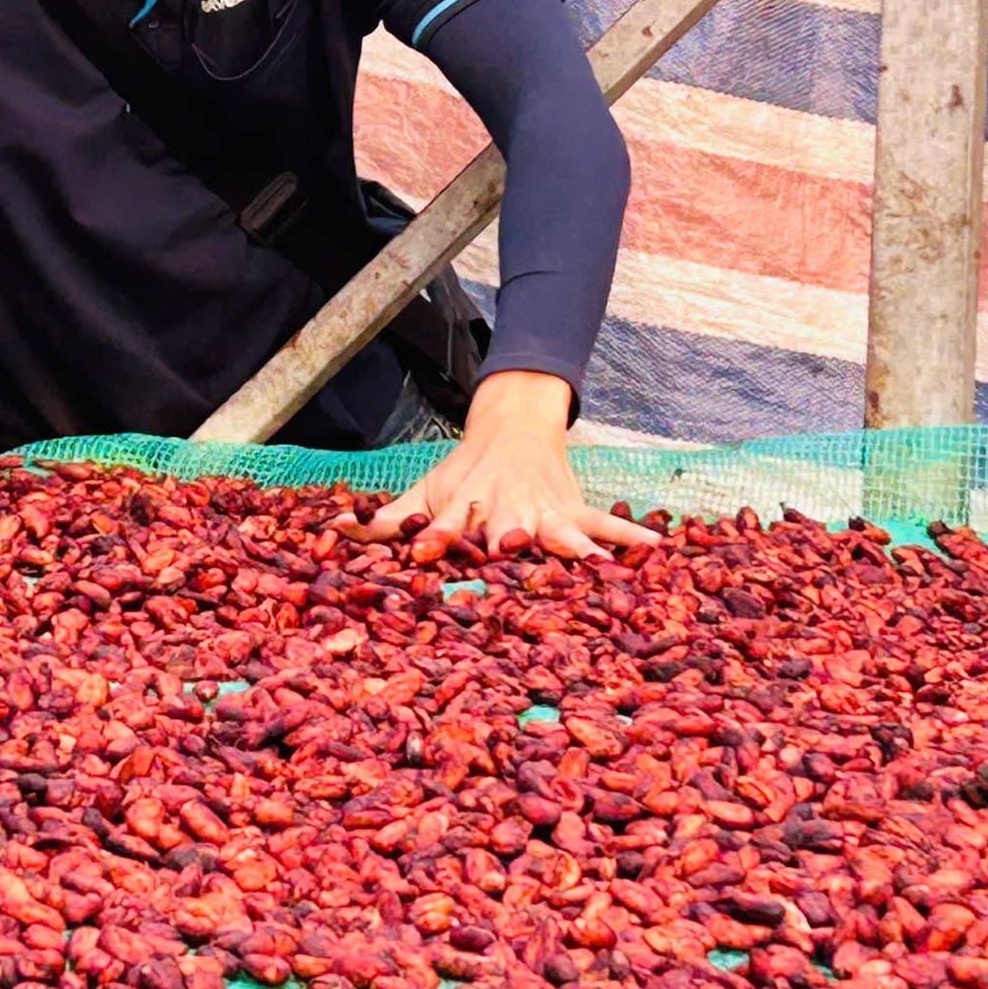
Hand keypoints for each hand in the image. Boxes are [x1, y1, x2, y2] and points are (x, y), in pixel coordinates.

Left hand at [338, 369, 658, 561]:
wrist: (514, 423)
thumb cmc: (463, 471)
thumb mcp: (422, 492)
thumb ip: (382, 521)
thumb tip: (331, 536)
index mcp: (466, 510)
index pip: (450, 528)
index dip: (438, 538)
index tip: (428, 551)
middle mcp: (505, 512)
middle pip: (508, 532)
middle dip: (511, 546)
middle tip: (517, 558)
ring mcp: (543, 510)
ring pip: (560, 530)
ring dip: (573, 546)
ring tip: (592, 565)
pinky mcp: (574, 508)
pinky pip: (605, 525)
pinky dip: (629, 536)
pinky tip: (656, 549)